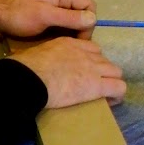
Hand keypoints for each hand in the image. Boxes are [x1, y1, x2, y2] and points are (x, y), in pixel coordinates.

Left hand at [0, 0, 95, 39]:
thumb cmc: (19, 14)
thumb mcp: (44, 16)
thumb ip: (69, 17)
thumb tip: (92, 19)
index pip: (89, 6)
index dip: (88, 23)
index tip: (78, 39)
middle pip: (82, 12)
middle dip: (80, 28)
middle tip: (70, 44)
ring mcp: (54, 1)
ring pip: (73, 17)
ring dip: (70, 30)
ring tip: (63, 44)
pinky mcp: (47, 9)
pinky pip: (63, 19)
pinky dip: (62, 29)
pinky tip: (55, 39)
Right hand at [9, 35, 125, 110]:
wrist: (30, 78)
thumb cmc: (25, 68)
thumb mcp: (35, 54)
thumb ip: (42, 57)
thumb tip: (28, 62)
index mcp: (68, 43)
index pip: (91, 48)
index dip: (91, 59)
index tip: (86, 70)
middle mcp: (84, 53)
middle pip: (105, 59)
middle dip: (103, 70)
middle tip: (95, 82)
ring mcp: (92, 68)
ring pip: (116, 71)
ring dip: (111, 81)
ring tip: (105, 93)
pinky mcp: (96, 85)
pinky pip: (118, 87)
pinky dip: (117, 94)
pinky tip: (112, 101)